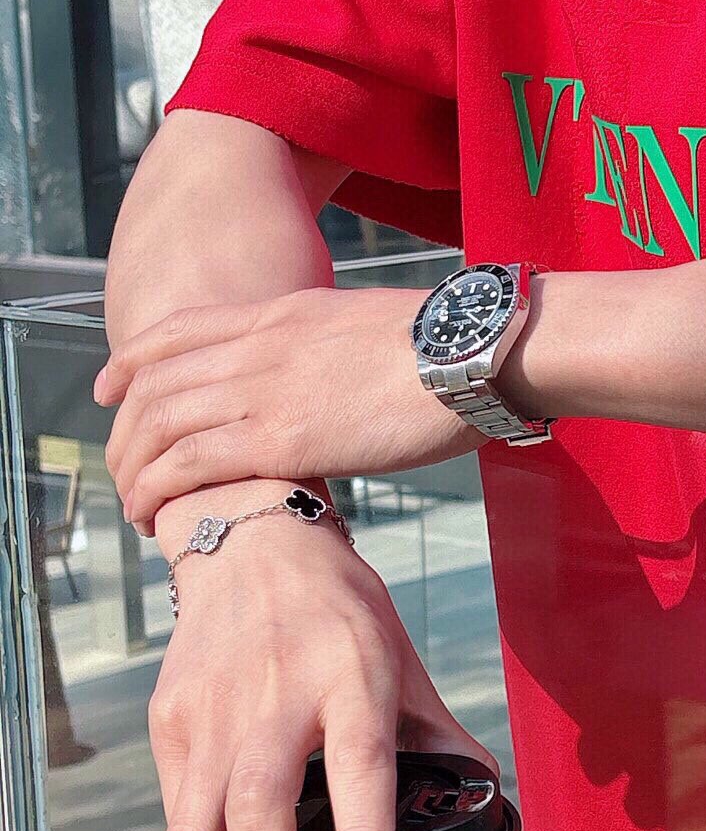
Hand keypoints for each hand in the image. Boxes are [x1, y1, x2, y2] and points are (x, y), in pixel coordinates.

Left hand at [96, 288, 477, 532]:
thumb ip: (330, 350)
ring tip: (131, 505)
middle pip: (156, 383)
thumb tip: (333, 380)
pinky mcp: (281, 437)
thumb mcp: (368, 328)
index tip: (109, 388)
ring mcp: (264, 389)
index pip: (180, 331)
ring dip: (134, 468)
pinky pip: (191, 462)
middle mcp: (258, 346)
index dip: (131, 361)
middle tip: (120, 469)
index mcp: (280, 314)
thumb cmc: (447, 348)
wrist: (470, 352)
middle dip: (125, 431)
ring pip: (161, 425)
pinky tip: (153, 516)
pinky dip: (158, 489)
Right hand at [149, 486, 499, 830]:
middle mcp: (274, 697)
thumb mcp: (404, 662)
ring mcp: (211, 713)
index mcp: (350, 677)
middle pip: (259, 813)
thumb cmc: (339, 611)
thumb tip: (486, 801)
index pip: (360, 770)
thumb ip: (438, 736)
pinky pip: (177, 816)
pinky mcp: (170, 724)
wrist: (250, 543)